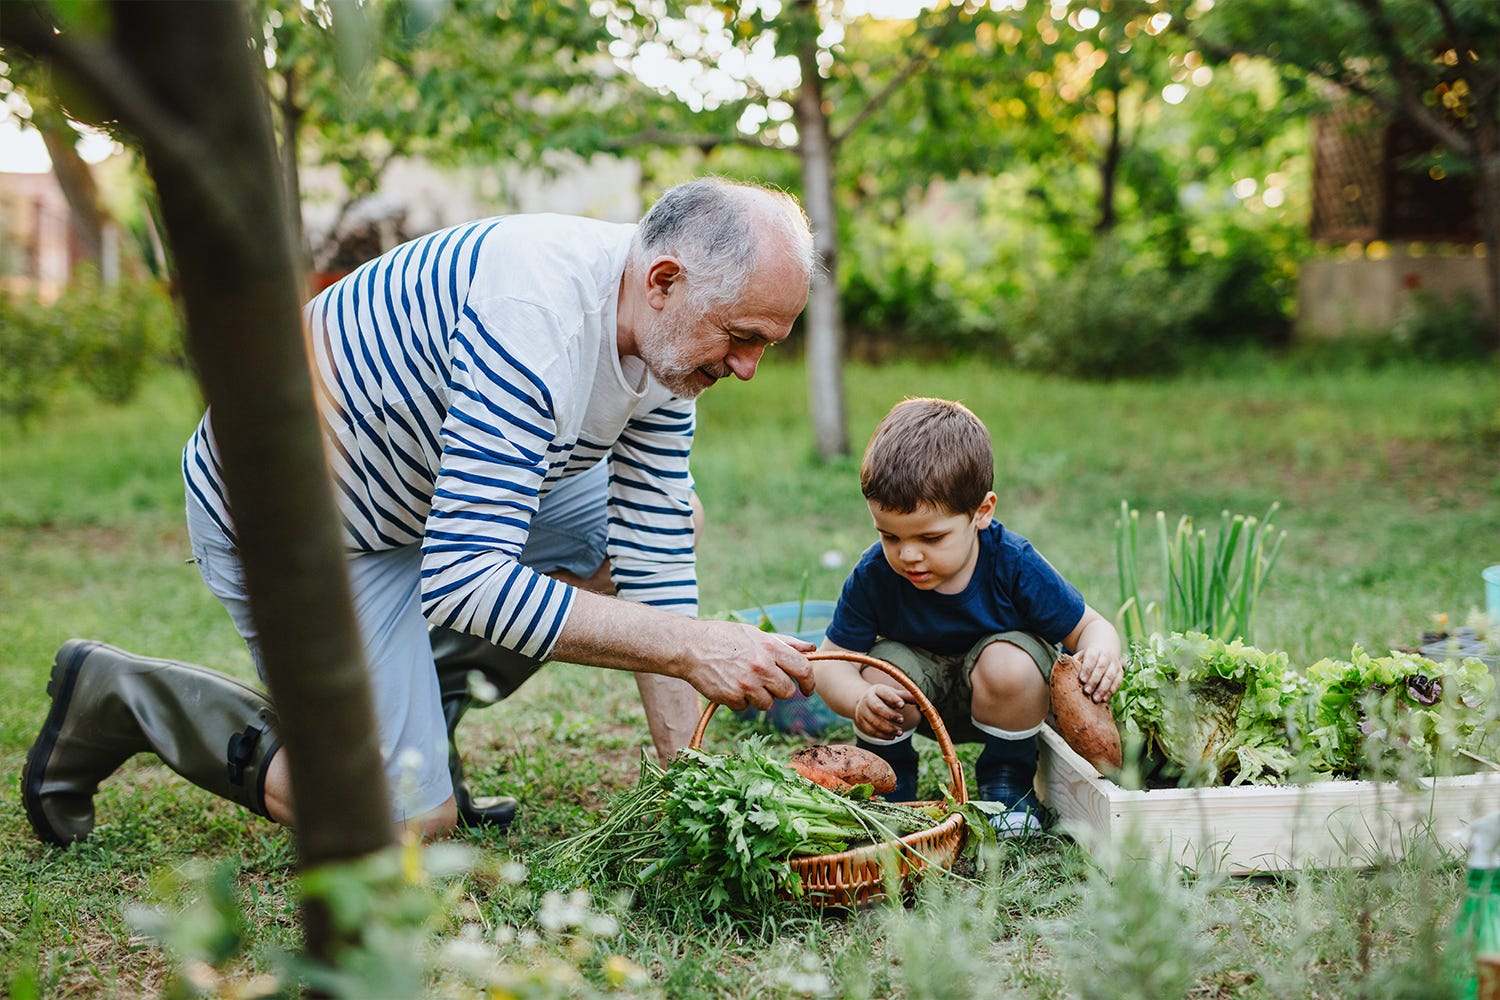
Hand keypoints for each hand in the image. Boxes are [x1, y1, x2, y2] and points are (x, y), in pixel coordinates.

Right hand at [677, 620, 814, 711]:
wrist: (689, 646)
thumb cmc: (724, 637)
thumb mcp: (755, 634)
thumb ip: (785, 643)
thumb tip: (812, 649)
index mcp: (770, 648)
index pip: (803, 669)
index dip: (809, 682)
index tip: (807, 689)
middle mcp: (761, 667)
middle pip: (787, 692)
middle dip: (780, 690)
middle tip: (766, 682)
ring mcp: (747, 684)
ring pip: (767, 703)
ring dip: (759, 697)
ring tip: (744, 681)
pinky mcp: (732, 698)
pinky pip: (745, 707)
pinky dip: (739, 700)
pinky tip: (729, 685)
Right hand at [853, 684, 907, 739]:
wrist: (864, 701)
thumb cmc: (884, 697)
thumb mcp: (893, 693)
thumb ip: (906, 696)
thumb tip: (921, 699)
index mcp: (877, 690)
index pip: (884, 693)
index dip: (893, 699)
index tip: (902, 705)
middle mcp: (868, 699)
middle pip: (877, 708)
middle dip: (890, 715)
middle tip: (902, 720)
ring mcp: (862, 711)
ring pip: (874, 721)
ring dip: (888, 728)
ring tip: (900, 732)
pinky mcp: (861, 722)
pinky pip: (871, 731)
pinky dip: (882, 735)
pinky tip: (892, 737)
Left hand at [1072, 646, 1122, 702]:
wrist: (1104, 650)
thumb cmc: (1087, 657)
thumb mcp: (1080, 656)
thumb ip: (1073, 663)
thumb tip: (1063, 672)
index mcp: (1094, 650)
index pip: (1091, 658)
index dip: (1087, 669)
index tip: (1082, 680)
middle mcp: (1106, 656)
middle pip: (1101, 668)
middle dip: (1094, 681)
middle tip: (1087, 691)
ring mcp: (1115, 663)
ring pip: (1111, 676)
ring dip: (1103, 689)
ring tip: (1095, 699)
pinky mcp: (1120, 672)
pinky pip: (1118, 682)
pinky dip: (1111, 691)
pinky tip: (1104, 699)